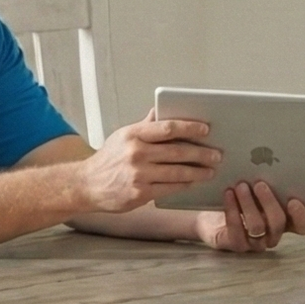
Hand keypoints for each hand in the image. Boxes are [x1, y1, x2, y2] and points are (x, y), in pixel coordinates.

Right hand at [81, 117, 221, 212]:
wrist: (87, 185)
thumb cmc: (108, 159)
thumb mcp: (123, 136)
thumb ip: (144, 125)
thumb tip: (160, 110)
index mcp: (133, 134)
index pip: (168, 128)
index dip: (190, 128)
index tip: (205, 130)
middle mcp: (136, 153)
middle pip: (177, 151)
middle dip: (201, 153)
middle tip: (216, 154)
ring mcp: (139, 174)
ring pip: (177, 172)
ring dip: (198, 172)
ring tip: (211, 170)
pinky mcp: (140, 193)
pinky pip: (169, 188)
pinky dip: (184, 185)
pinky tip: (193, 182)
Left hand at [196, 179, 304, 252]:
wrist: (212, 212)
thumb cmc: (240, 196)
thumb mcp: (256, 188)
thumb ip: (269, 182)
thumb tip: (272, 162)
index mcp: (285, 221)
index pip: (302, 226)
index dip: (301, 216)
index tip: (293, 201)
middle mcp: (272, 235)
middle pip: (278, 223)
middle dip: (269, 202)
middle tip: (259, 184)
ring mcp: (255, 243)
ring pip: (257, 227)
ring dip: (249, 204)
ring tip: (241, 186)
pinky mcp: (235, 244)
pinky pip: (236, 231)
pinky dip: (232, 211)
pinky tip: (228, 194)